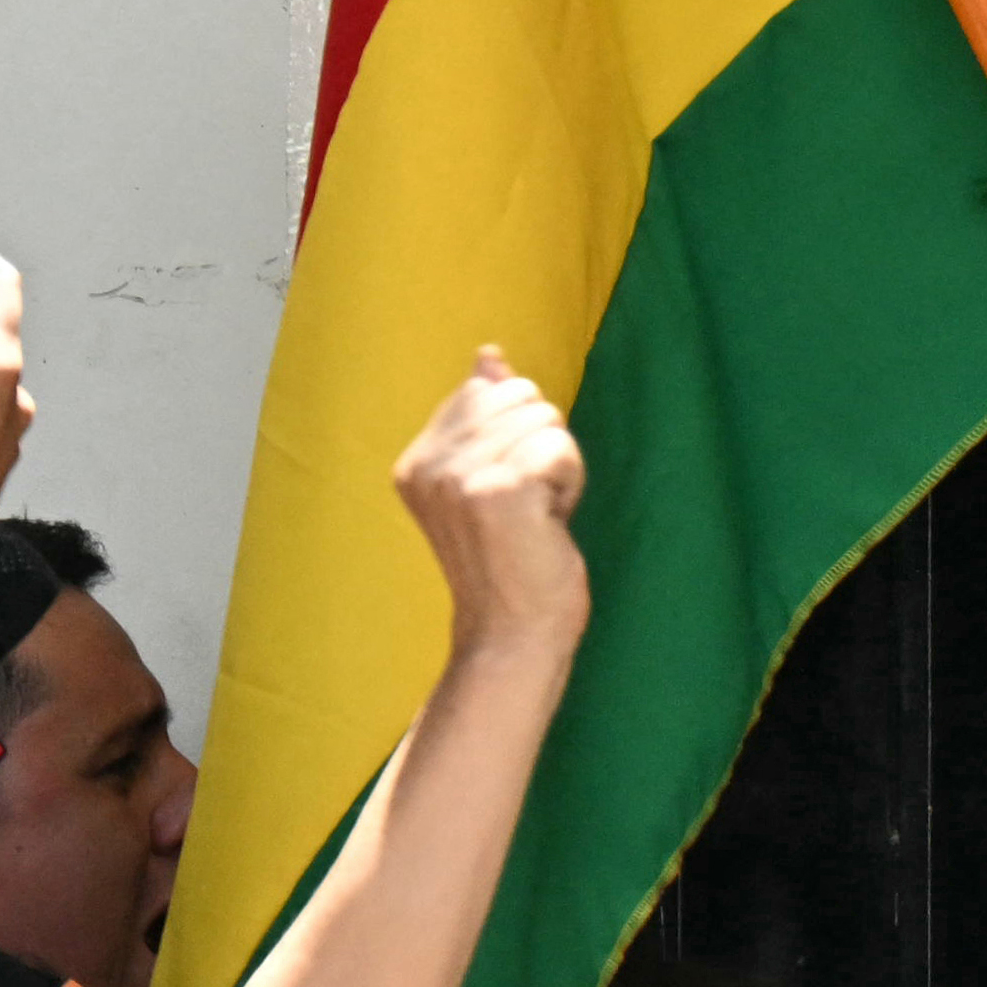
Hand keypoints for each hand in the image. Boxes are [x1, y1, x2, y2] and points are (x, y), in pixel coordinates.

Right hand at [395, 354, 588, 661]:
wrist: (514, 631)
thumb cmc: (513, 558)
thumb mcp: (491, 477)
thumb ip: (486, 415)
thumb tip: (489, 355)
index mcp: (416, 461)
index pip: (484, 390)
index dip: (518, 433)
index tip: (508, 491)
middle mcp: (427, 466)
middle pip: (520, 396)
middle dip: (542, 443)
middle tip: (527, 505)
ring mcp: (458, 477)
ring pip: (545, 420)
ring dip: (559, 466)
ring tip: (536, 515)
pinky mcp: (499, 490)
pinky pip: (561, 447)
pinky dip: (570, 483)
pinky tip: (548, 522)